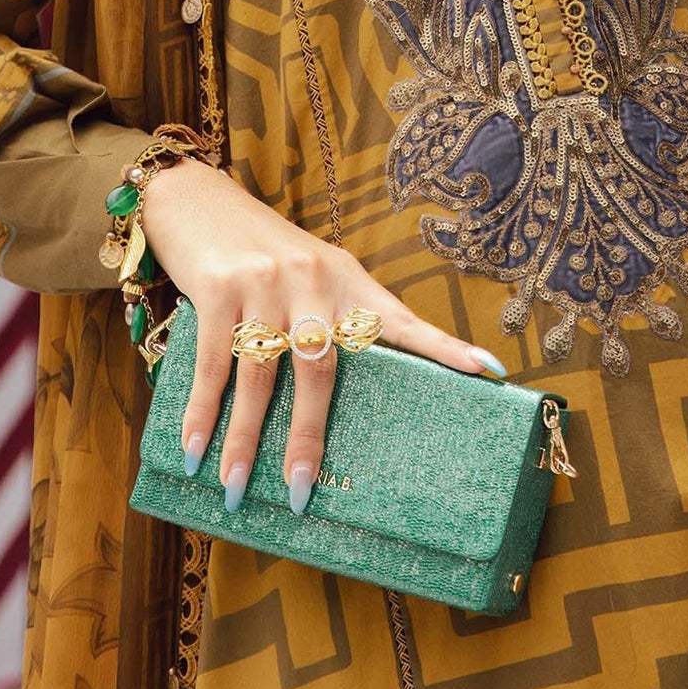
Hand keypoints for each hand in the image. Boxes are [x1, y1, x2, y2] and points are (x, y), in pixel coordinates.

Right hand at [139, 158, 505, 514]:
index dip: (447, 348)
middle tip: (301, 491)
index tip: (492, 373)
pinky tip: (196, 450)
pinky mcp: (219, 285)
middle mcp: (313, 279)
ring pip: (262, 375)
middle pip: (321, 369)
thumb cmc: (258, 251)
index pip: (403, 320)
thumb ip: (329, 320)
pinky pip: (215, 364)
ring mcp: (265, 281)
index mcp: (347, 281)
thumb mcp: (309, 273)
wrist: (195, 197)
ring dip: (245, 439)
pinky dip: (203, 413)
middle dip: (308, 437)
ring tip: (235, 488)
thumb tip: (340, 401)